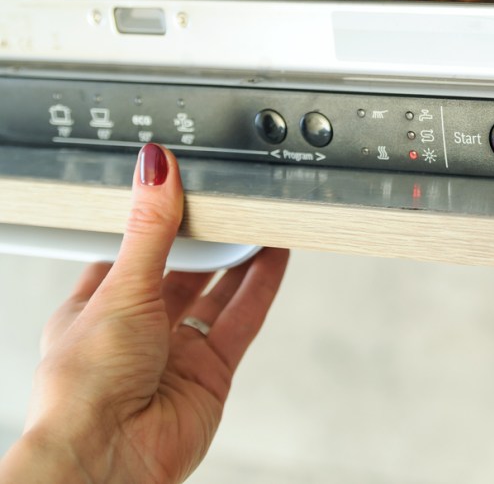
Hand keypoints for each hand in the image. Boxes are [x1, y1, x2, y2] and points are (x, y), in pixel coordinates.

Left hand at [0, 144, 288, 483]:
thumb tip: (155, 169)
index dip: (157, 222)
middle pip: (180, 271)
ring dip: (239, 257)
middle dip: (205, 238)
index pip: (130, 253)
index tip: (182, 188)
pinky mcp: (212, 371)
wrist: (111, 458)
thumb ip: (150, 228)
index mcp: (95, 309)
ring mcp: (176, 352)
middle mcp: (137, 331)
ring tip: (261, 219)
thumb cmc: (86, 388)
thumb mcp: (120, 288)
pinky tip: (275, 256)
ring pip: (216, 293)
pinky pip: (242, 318)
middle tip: (229, 200)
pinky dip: (262, 286)